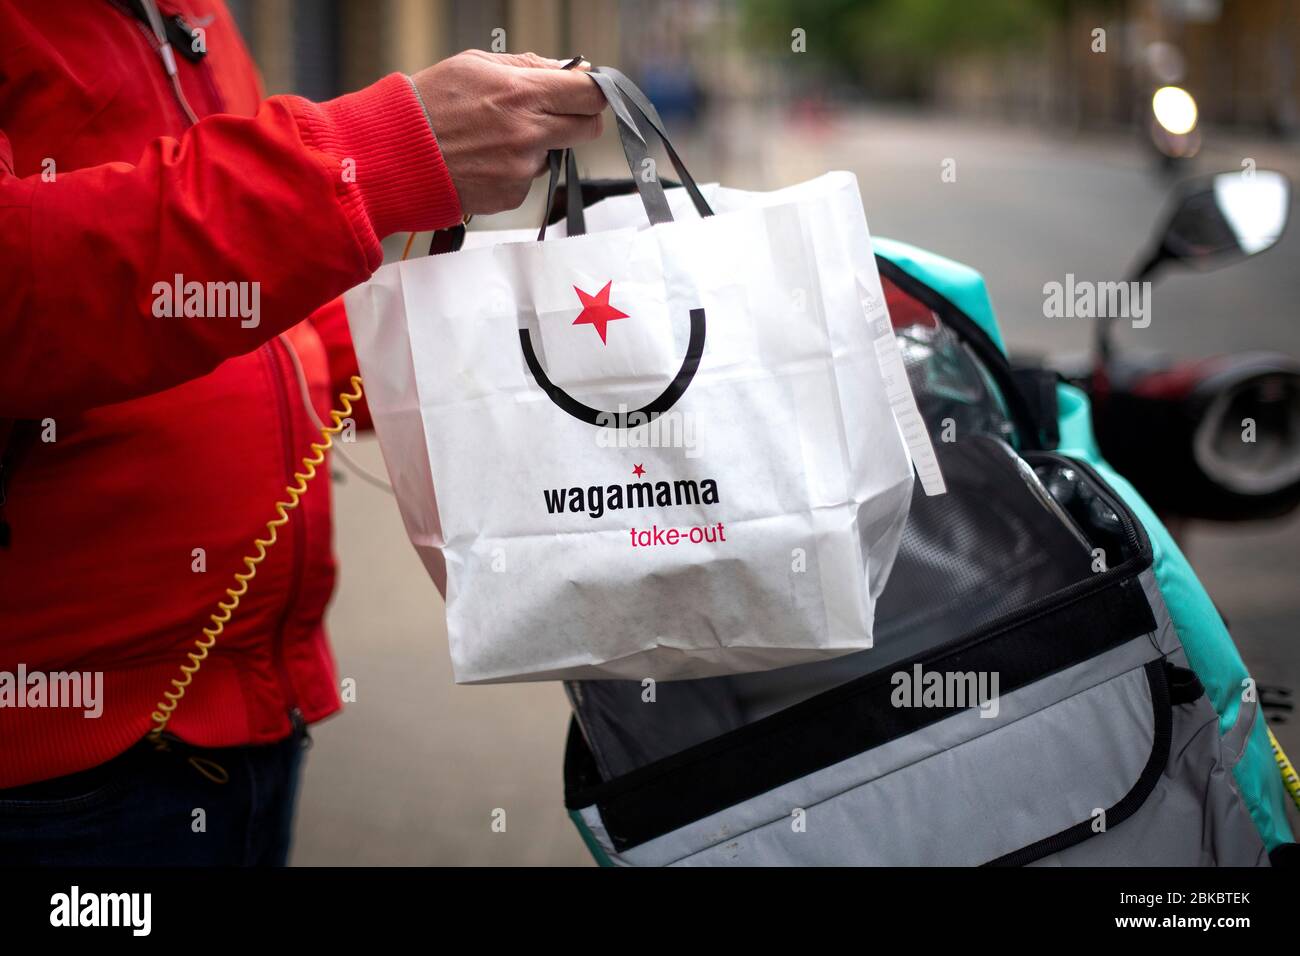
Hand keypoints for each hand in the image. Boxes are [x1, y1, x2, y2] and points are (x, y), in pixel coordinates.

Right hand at [411, 51, 605, 214]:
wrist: (395, 155)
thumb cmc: (428, 105)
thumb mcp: (475, 65)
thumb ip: (527, 66)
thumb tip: (564, 69)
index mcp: (522, 94)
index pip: (589, 94)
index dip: (593, 90)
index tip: (587, 90)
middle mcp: (528, 134)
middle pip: (588, 128)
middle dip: (579, 118)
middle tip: (555, 112)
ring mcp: (521, 169)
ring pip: (554, 154)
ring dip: (538, 145)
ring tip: (495, 136)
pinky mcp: (511, 196)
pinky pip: (529, 179)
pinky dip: (514, 169)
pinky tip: (484, 159)